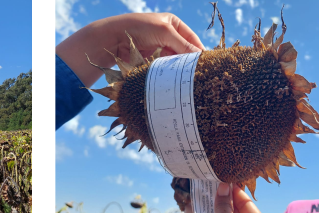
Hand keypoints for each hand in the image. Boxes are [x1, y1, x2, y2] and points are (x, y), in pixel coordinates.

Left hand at [55, 13, 204, 86]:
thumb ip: (183, 45)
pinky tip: (173, 81)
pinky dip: (168, 75)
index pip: (192, 39)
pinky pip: (163, 69)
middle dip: (189, 63)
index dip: (199, 52)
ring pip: (174, 63)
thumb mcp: (165, 33)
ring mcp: (158, 50)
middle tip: (198, 77)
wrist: (112, 39)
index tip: (207, 65)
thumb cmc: (138, 28)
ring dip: (178, 71)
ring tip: (187, 82)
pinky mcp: (150, 61)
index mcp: (173, 24)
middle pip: (184, 53)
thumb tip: (201, 56)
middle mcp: (167, 36)